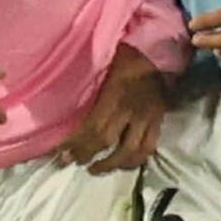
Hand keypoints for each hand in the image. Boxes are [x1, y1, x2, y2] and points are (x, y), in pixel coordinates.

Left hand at [55, 45, 166, 173]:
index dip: (75, 144)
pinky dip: (135, 160)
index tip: (61, 153)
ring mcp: (147, 117)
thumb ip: (89, 87)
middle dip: (87, 154)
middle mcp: (130, 109)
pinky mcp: (158, 121)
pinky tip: (123, 164)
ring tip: (96, 169)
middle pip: (107, 140)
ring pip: (130, 151)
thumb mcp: (104, 66)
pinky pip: (149, 147)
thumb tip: (66, 106)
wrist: (159, 52)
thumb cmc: (126, 55)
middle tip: (73, 161)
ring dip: (111, 164)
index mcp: (114, 94)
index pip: (92, 127)